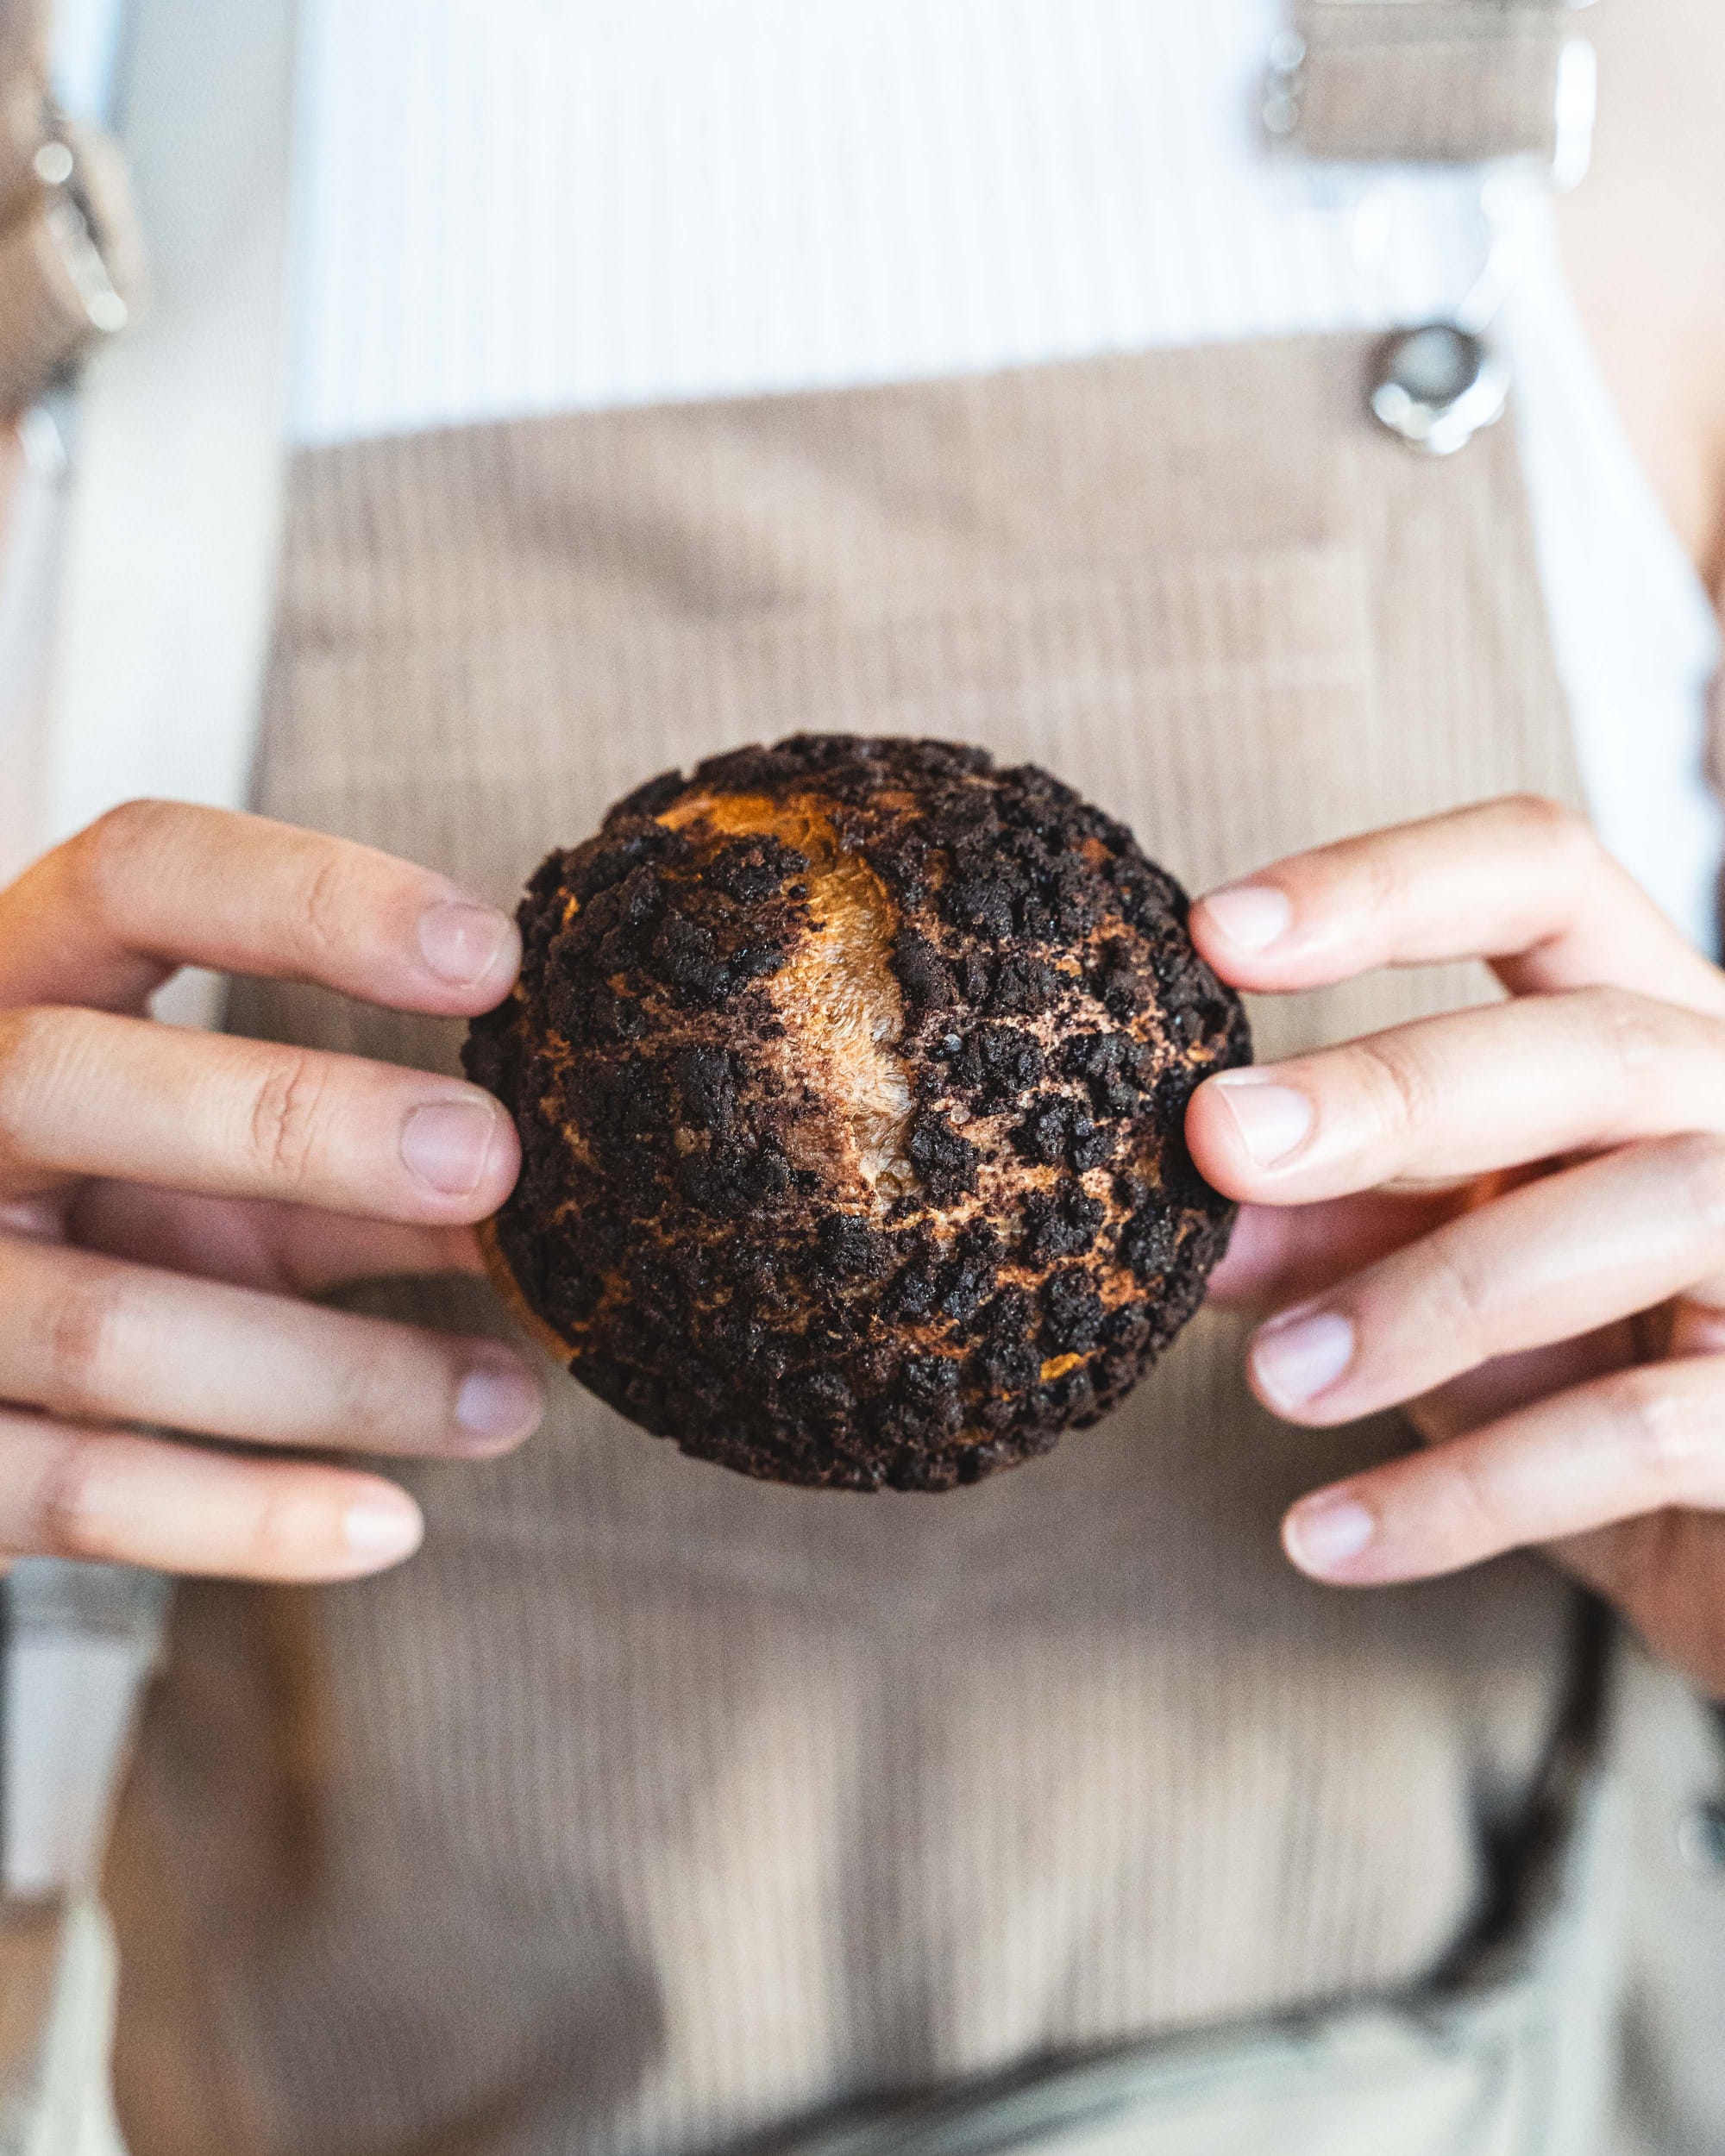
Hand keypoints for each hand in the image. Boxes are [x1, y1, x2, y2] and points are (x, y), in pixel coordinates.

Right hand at [0, 801, 541, 1581]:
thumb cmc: (109, 1219)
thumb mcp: (214, 1164)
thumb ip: (351, 1155)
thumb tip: (563, 1188)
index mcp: (16, 983)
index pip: (139, 877)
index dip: (312, 899)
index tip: (494, 957)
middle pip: (71, 1078)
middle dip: (297, 1121)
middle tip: (492, 1164)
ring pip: (106, 1325)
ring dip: (337, 1370)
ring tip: (509, 1397)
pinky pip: (75, 1491)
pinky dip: (247, 1519)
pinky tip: (387, 1520)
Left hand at [1185, 795, 1724, 1699]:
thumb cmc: (1597, 1363)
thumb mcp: (1451, 1273)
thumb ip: (1335, 1228)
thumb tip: (1184, 1210)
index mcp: (1651, 1029)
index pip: (1543, 877)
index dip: (1383, 884)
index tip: (1212, 935)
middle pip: (1601, 1044)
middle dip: (1397, 1088)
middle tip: (1219, 1143)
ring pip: (1655, 1210)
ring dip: (1430, 1297)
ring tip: (1271, 1380)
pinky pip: (1652, 1428)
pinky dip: (1470, 1489)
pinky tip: (1328, 1537)